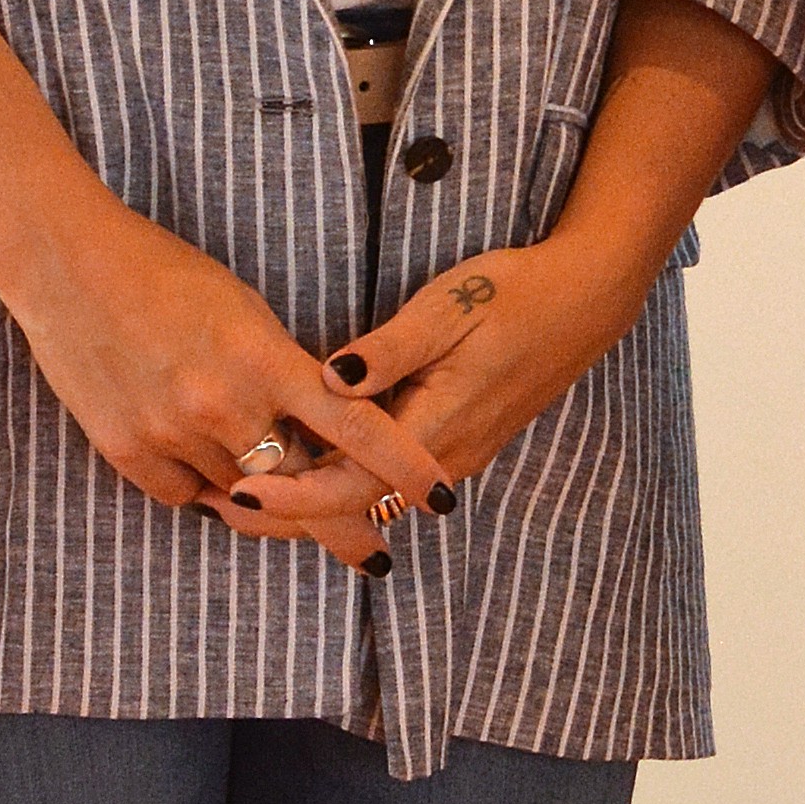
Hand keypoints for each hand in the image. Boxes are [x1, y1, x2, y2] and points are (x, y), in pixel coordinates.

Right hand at [1, 189, 413, 560]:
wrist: (69, 267)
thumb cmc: (167, 274)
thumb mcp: (246, 312)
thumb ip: (283, 373)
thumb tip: (318, 427)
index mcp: (265, 359)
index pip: (356, 426)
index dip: (402, 467)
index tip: (442, 496)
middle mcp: (223, 405)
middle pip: (305, 489)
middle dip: (346, 527)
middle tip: (378, 553)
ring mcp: (172, 434)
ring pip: (243, 499)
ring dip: (270, 504)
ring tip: (291, 509)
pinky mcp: (129, 453)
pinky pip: (188, 497)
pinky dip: (209, 492)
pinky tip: (215, 477)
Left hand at [229, 219, 645, 526]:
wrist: (587, 299)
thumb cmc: (514, 292)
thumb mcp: (447, 307)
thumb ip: (389, 349)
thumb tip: (331, 378)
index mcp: (439, 424)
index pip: (351, 485)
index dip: (290, 493)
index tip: (236, 488)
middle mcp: (448, 455)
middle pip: (355, 506)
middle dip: (287, 511)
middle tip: (217, 501)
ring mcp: (457, 453)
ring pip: (373, 498)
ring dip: (312, 500)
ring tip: (244, 487)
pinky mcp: (460, 442)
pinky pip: (391, 480)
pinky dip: (342, 482)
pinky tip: (303, 463)